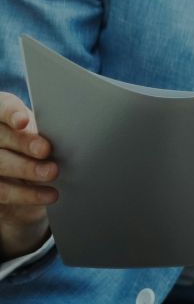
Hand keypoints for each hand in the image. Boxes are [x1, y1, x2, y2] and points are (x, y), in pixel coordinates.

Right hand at [0, 92, 55, 261]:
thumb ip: (51, 128)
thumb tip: (75, 127)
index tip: (23, 121)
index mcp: (4, 117)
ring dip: (27, 169)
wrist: (27, 182)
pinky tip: (48, 195)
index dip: (11, 113)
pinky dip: (27, 195)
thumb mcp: (46, 133)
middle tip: (46, 150)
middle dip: (25, 143)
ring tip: (52, 173)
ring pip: (0, 166)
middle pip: (2, 138)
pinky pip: (3, 192)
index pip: (3, 108)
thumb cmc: (42, 146)